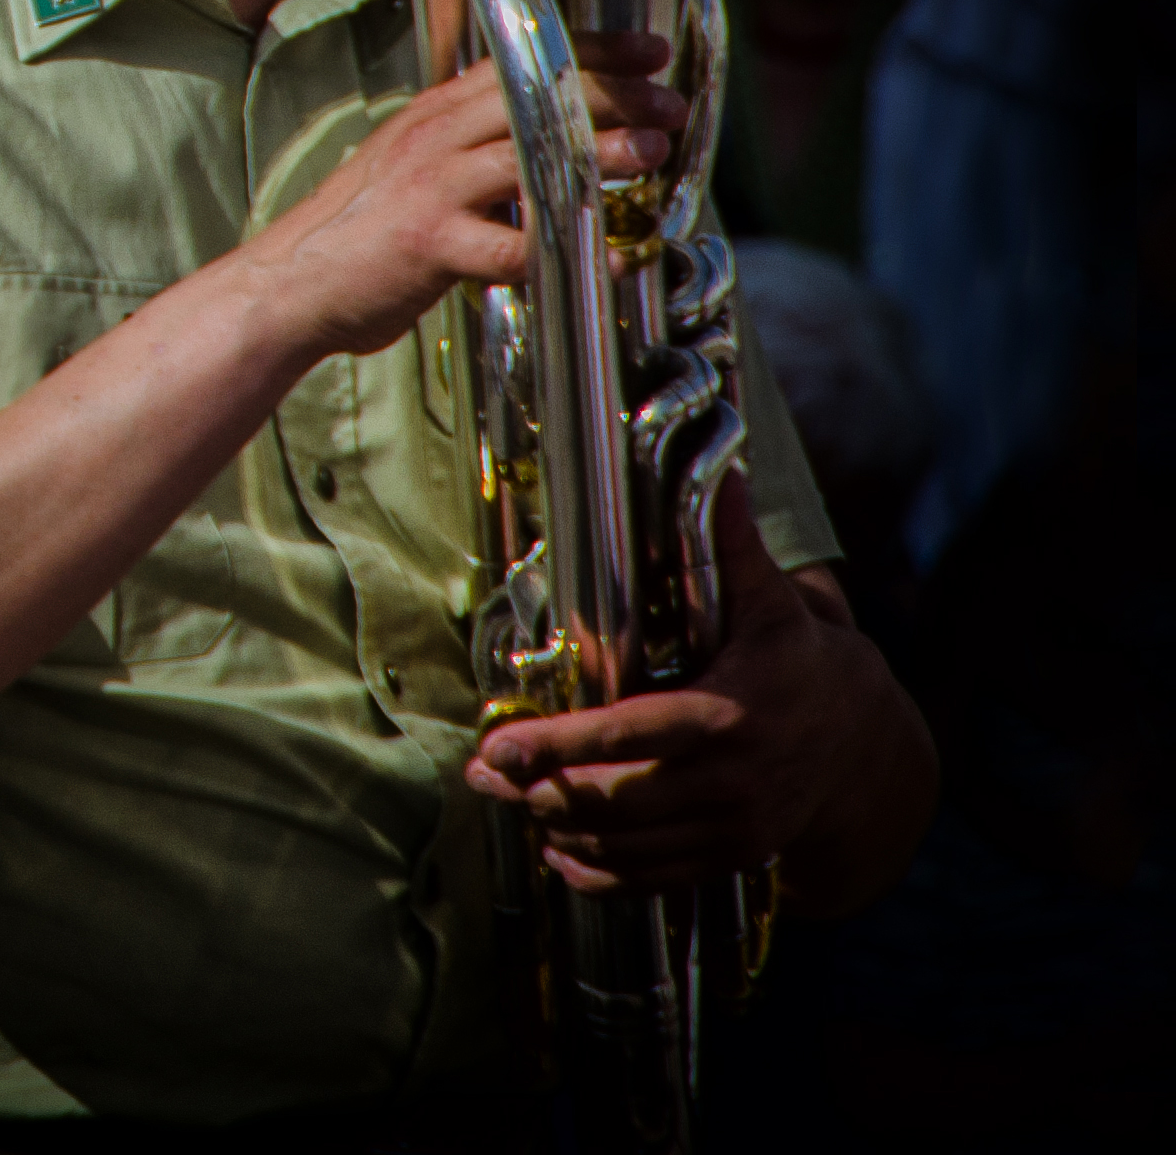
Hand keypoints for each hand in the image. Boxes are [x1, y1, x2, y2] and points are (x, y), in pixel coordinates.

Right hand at [235, 31, 680, 362]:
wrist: (289, 284)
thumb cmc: (358, 234)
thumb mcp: (409, 167)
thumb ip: (469, 150)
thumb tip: (544, 148)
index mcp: (433, 116)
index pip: (521, 62)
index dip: (592, 51)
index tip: (650, 51)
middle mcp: (432, 138)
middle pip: (532, 95)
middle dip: (609, 93)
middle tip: (667, 104)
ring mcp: (430, 188)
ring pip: (528, 156)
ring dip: (596, 154)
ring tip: (652, 154)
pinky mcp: (429, 244)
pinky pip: (515, 247)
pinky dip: (572, 252)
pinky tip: (612, 259)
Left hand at [461, 481, 927, 910]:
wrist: (868, 747)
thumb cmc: (800, 661)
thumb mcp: (773, 603)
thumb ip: (733, 546)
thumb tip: (725, 472)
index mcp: (728, 714)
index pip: (628, 735)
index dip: (557, 745)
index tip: (498, 747)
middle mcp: (731, 782)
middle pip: (615, 800)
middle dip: (539, 791)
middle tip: (483, 775)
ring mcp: (734, 829)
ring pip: (627, 846)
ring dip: (558, 830)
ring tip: (508, 802)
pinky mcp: (733, 858)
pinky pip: (654, 879)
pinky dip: (600, 874)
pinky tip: (559, 854)